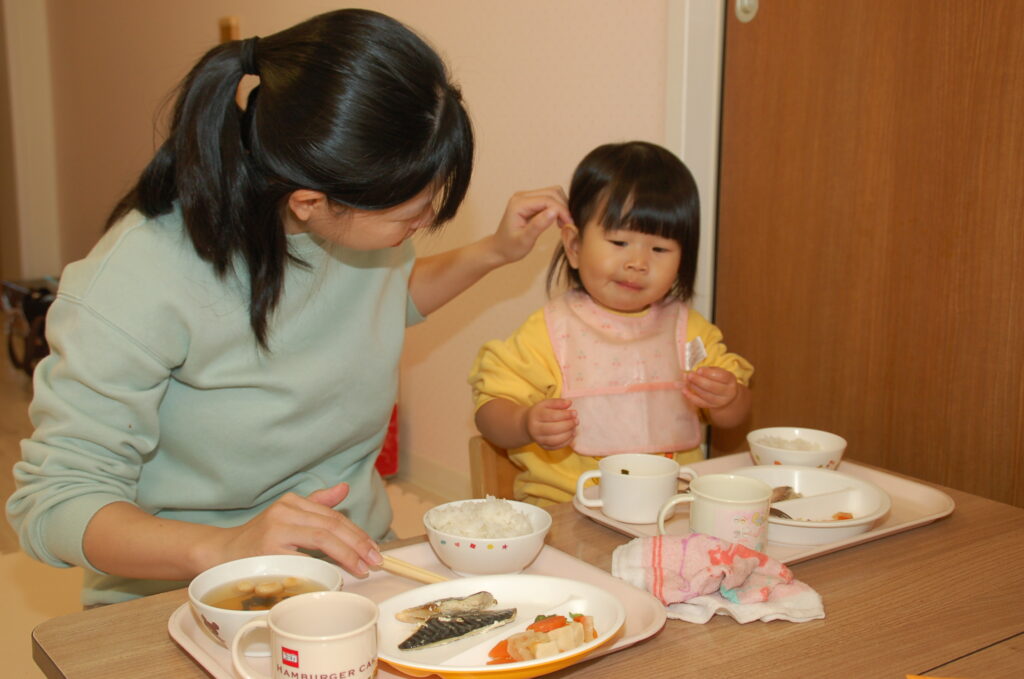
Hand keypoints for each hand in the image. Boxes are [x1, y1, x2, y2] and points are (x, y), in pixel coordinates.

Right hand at [216, 483, 381, 577]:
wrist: (221, 554)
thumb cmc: (258, 540)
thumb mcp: (288, 516)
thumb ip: (317, 504)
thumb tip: (344, 488)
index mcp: (292, 501)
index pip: (333, 516)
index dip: (357, 533)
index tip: (373, 548)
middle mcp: (285, 511)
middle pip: (332, 526)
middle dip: (358, 544)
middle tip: (375, 560)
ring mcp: (276, 529)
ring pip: (323, 538)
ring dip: (348, 554)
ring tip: (362, 567)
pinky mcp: (269, 550)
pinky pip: (304, 557)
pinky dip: (324, 565)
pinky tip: (337, 573)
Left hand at [489, 187, 571, 264]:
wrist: (499, 249)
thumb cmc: (510, 247)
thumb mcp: (524, 240)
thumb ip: (538, 225)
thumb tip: (554, 211)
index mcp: (519, 204)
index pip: (547, 200)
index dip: (561, 210)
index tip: (569, 224)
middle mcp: (522, 196)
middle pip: (552, 192)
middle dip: (563, 207)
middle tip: (568, 224)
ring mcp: (527, 197)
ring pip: (553, 193)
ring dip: (562, 206)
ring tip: (563, 223)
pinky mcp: (531, 202)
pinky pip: (549, 199)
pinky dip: (558, 208)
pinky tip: (558, 221)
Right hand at [526, 398, 576, 449]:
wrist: (528, 424)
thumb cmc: (540, 412)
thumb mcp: (546, 404)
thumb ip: (557, 402)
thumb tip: (569, 403)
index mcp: (535, 416)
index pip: (552, 416)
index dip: (565, 415)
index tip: (575, 413)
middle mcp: (535, 429)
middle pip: (553, 429)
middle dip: (568, 425)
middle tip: (576, 421)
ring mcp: (538, 439)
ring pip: (555, 440)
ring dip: (568, 434)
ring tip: (574, 428)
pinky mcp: (543, 447)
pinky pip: (556, 447)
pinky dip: (566, 442)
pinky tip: (571, 435)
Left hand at [683, 366, 738, 410]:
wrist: (725, 395)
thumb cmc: (719, 380)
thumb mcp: (718, 372)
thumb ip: (707, 371)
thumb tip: (693, 372)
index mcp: (730, 380)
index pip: (721, 377)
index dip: (709, 373)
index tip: (699, 370)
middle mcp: (727, 392)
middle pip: (712, 387)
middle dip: (699, 381)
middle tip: (690, 375)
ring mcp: (719, 401)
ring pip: (705, 395)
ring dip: (694, 387)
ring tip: (687, 381)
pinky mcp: (711, 406)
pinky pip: (700, 403)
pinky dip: (690, 397)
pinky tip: (684, 390)